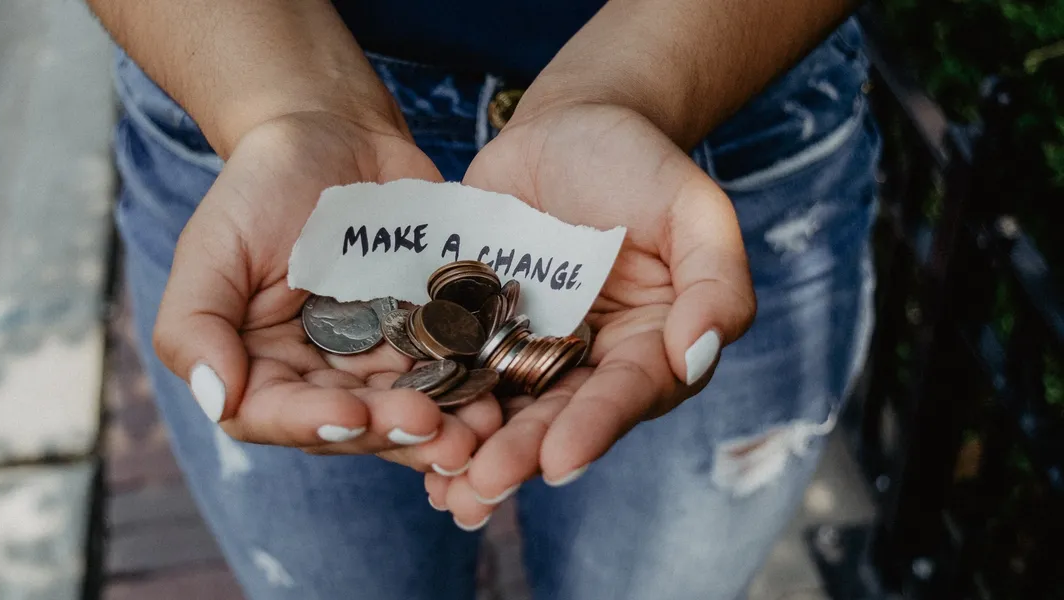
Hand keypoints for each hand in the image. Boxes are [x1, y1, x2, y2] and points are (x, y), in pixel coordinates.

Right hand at [152, 112, 501, 472]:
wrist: (333, 134)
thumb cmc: (260, 187)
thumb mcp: (212, 247)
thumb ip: (194, 325)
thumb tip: (217, 399)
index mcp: (260, 367)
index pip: (276, 415)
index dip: (313, 423)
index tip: (352, 413)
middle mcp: (320, 376)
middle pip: (353, 425)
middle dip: (392, 432)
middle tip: (434, 428)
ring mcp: (379, 360)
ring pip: (409, 411)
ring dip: (445, 427)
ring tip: (479, 429)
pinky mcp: (429, 336)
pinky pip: (453, 371)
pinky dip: (475, 387)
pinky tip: (500, 392)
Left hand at [425, 104, 756, 526]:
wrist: (567, 126)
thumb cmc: (640, 163)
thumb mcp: (693, 209)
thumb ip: (715, 281)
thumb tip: (697, 356)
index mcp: (649, 347)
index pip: (625, 394)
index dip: (594, 428)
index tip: (560, 461)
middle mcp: (588, 363)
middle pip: (557, 417)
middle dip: (521, 454)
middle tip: (483, 485)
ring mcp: (527, 349)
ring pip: (502, 410)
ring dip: (473, 451)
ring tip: (443, 488)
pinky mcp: (476, 330)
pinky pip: (454, 371)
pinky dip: (433, 404)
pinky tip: (404, 437)